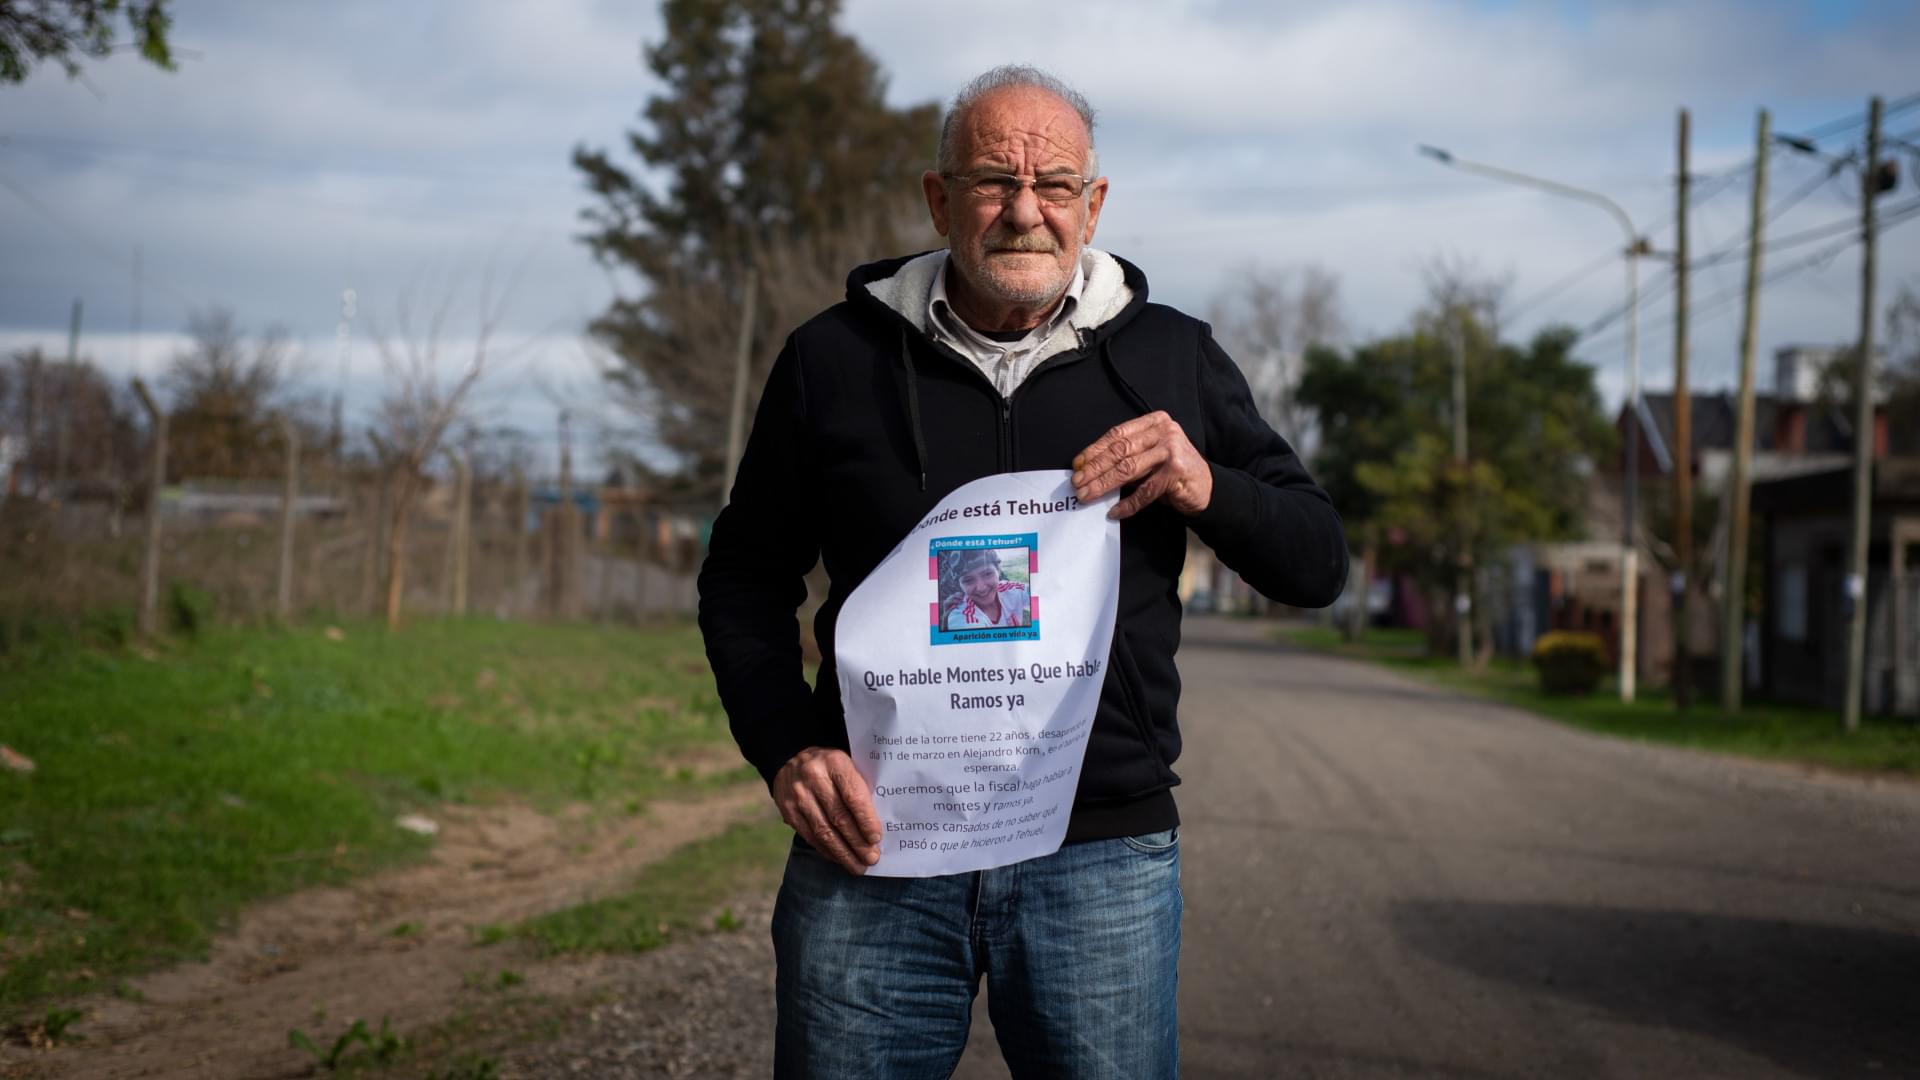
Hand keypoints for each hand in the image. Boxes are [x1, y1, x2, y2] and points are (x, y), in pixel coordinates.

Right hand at [772, 747, 881, 874]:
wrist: (791, 757)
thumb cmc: (830, 766)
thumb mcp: (847, 764)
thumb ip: (859, 788)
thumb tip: (875, 827)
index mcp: (835, 762)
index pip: (853, 796)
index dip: (866, 820)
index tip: (876, 838)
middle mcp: (814, 778)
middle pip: (839, 817)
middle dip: (857, 842)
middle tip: (871, 859)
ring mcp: (798, 795)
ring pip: (823, 831)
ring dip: (843, 853)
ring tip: (857, 866)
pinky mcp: (788, 810)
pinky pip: (810, 835)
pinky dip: (826, 850)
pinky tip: (838, 858)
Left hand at [1072, 411, 1211, 519]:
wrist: (1208, 488)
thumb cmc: (1173, 472)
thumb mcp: (1150, 456)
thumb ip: (1127, 456)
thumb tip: (1089, 469)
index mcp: (1154, 422)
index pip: (1117, 434)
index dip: (1094, 450)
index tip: (1077, 464)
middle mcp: (1164, 432)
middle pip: (1120, 451)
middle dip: (1094, 469)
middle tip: (1077, 483)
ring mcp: (1172, 450)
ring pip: (1128, 469)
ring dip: (1104, 485)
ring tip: (1087, 495)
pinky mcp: (1177, 472)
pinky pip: (1145, 490)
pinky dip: (1128, 503)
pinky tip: (1115, 511)